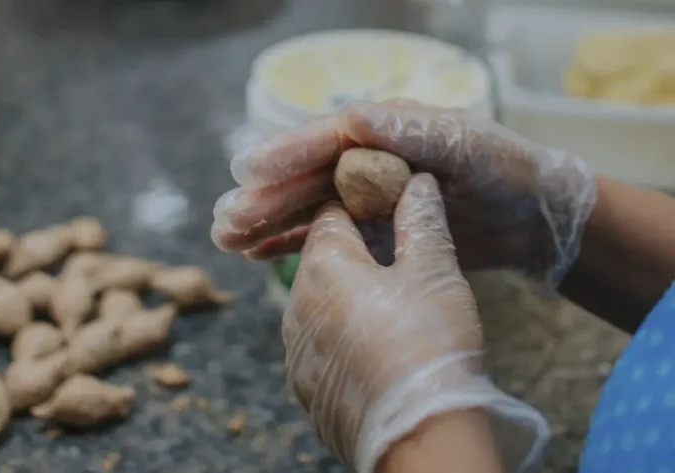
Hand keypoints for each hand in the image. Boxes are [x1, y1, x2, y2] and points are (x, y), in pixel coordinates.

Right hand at [212, 99, 595, 286]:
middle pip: (306, 180)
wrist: (528, 213)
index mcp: (383, 131)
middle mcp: (366, 161)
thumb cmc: (502, 168)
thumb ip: (408, 132)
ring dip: (268, 223)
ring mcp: (366, 197)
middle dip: (265, 199)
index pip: (326, 141)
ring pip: (307, 210)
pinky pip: (325, 237)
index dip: (285, 155)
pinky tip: (260, 254)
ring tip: (228, 239)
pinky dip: (292, 244)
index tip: (245, 171)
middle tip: (224, 220)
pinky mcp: (372, 231)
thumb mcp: (463, 144)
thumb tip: (350, 118)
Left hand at [283, 174, 547, 472]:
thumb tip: (416, 183)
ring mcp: (295, 351)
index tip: (384, 207)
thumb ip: (421, 222)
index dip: (359, 204)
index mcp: (323, 266)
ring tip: (389, 308)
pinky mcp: (303, 387)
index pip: (330, 214)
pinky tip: (374, 347)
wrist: (420, 436)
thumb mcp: (434, 272)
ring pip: (318, 304)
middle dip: (353, 252)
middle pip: (321, 260)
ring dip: (345, 297)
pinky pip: (319, 345)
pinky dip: (340, 337)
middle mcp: (294, 306)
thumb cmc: (430, 344)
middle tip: (395, 260)